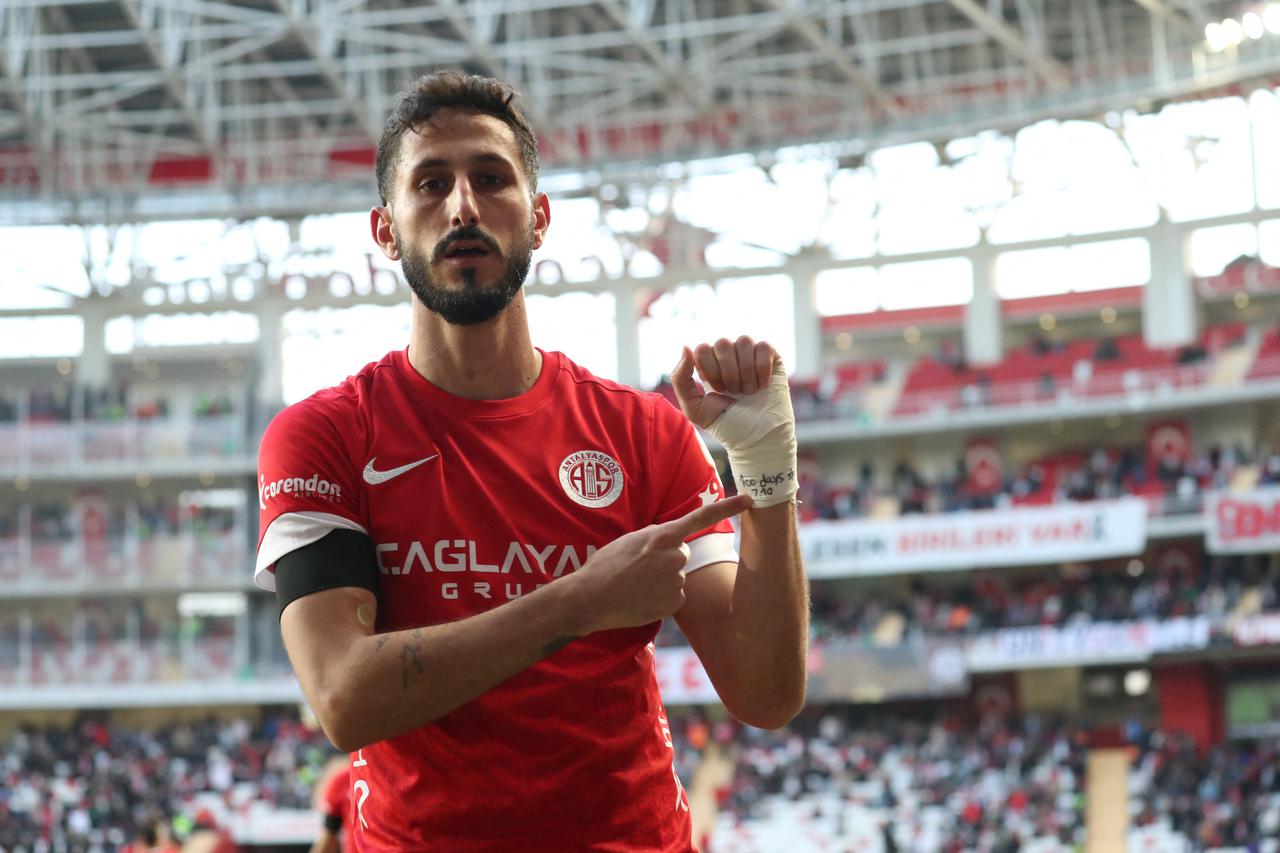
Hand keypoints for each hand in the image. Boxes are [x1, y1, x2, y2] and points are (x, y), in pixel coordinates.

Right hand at [572, 493, 752, 633]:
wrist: (591, 598)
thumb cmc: (605, 566)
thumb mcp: (630, 540)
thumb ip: (656, 537)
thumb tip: (671, 540)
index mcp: (663, 536)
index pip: (701, 517)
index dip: (728, 507)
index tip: (750, 499)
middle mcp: (675, 556)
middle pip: (682, 553)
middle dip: (666, 559)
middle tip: (640, 567)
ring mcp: (676, 580)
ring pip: (677, 576)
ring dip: (662, 579)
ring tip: (637, 584)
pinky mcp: (674, 602)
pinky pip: (675, 596)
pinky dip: (662, 597)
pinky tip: (642, 598)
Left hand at [671, 336, 797, 507]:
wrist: (758, 438)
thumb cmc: (725, 424)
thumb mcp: (694, 407)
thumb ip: (680, 378)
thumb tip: (686, 346)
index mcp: (708, 363)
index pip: (702, 348)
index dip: (710, 371)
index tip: (719, 391)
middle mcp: (728, 355)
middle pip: (722, 343)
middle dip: (729, 373)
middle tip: (735, 392)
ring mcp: (749, 353)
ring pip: (743, 341)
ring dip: (746, 372)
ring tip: (749, 391)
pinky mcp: (771, 356)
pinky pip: (763, 346)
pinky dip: (762, 369)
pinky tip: (762, 385)